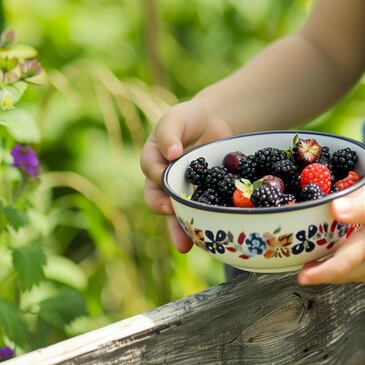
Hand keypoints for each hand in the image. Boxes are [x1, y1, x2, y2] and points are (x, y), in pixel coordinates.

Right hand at [140, 100, 233, 251]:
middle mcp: (164, 180)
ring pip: (177, 214)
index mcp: (154, 159)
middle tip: (178, 233)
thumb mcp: (178, 117)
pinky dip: (204, 225)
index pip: (151, 171)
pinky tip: (213, 237)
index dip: (159, 182)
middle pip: (159, 201)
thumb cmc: (189, 120)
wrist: (213, 124)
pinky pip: (200, 213)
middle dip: (168, 218)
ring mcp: (182, 191)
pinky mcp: (202, 197)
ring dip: (181, 232)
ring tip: (187, 247)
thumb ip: (170, 131)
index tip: (169, 195)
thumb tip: (172, 153)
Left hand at [297, 192, 364, 284]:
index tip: (300, 277)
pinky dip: (353, 270)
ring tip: (321, 266)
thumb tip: (333, 209)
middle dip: (322, 275)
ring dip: (337, 274)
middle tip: (304, 270)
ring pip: (355, 276)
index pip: (338, 267)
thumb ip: (361, 209)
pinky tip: (352, 260)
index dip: (317, 274)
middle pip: (343, 275)